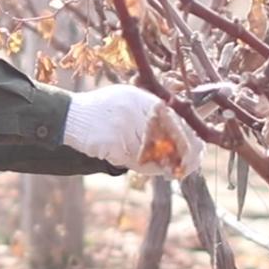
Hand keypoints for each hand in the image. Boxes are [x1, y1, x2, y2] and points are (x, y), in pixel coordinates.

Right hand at [62, 84, 203, 176]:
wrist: (69, 115)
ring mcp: (123, 125)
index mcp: (141, 97)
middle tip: (189, 166)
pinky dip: (147, 169)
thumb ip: (151, 113)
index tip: (199, 150)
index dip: (189, 137)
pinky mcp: (113, 143)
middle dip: (182, 153)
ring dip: (164, 165)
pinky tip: (154, 172)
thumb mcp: (127, 101)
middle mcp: (134, 109)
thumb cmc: (100, 111)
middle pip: (168, 135)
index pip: (174, 119)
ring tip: (171, 171)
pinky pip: (136, 161)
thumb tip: (183, 134)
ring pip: (154, 151)